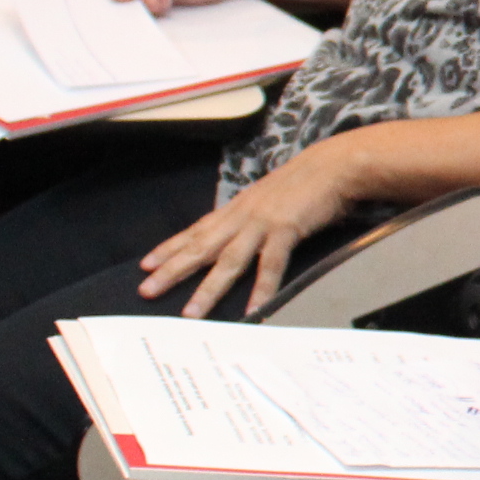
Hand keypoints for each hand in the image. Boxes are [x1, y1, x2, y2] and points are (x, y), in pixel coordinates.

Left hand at [135, 137, 367, 318]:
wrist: (334, 165)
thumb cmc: (305, 183)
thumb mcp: (268, 198)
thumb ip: (252, 216)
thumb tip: (241, 234)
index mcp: (236, 209)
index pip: (196, 231)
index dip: (170, 248)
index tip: (146, 265)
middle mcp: (242, 217)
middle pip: (201, 247)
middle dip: (172, 271)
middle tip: (146, 291)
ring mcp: (262, 223)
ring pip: (229, 261)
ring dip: (208, 289)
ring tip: (190, 314)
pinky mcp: (286, 229)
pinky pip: (270, 265)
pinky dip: (261, 289)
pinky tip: (252, 310)